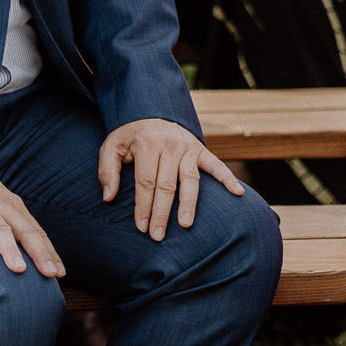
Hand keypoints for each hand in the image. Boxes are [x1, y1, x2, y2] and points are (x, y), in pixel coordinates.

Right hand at [0, 157, 64, 277]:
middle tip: (51, 274)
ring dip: (10, 250)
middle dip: (41, 254)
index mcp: (16, 208)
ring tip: (19, 270)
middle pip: (27, 232)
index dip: (50, 253)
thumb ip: (12, 223)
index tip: (60, 273)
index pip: (37, 233)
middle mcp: (4, 208)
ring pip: (1, 231)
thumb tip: (25, 252)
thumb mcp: (1, 203)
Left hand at [98, 118, 243, 241]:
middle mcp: (170, 146)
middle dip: (162, 213)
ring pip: (190, 180)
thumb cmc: (131, 135)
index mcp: (148, 144)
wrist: (153, 110)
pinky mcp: (201, 149)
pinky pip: (217, 165)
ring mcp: (189, 147)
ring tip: (186, 224)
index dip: (143, 207)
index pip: (146, 182)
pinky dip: (228, 178)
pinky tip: (238, 193)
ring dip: (189, 203)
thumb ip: (107, 170)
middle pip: (167, 185)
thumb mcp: (112, 146)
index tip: (141, 227)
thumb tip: (109, 197)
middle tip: (158, 236)